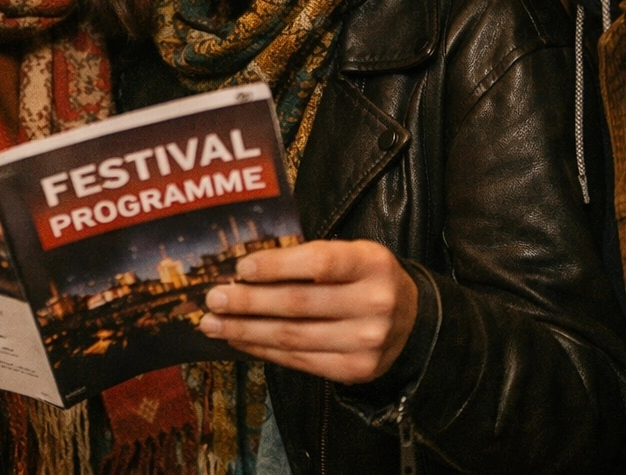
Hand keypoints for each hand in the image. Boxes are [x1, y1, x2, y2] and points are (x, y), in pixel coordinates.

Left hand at [198, 239, 417, 383]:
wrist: (411, 320)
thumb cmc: (364, 278)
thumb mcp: (351, 254)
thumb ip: (309, 258)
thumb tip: (245, 269)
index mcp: (372, 263)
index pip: (319, 262)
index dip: (277, 266)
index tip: (241, 267)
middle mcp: (374, 303)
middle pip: (299, 304)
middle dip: (249, 302)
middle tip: (215, 298)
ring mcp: (366, 342)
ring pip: (293, 337)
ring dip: (246, 330)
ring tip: (214, 323)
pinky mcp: (355, 370)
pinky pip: (299, 360)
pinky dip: (264, 350)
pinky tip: (241, 340)